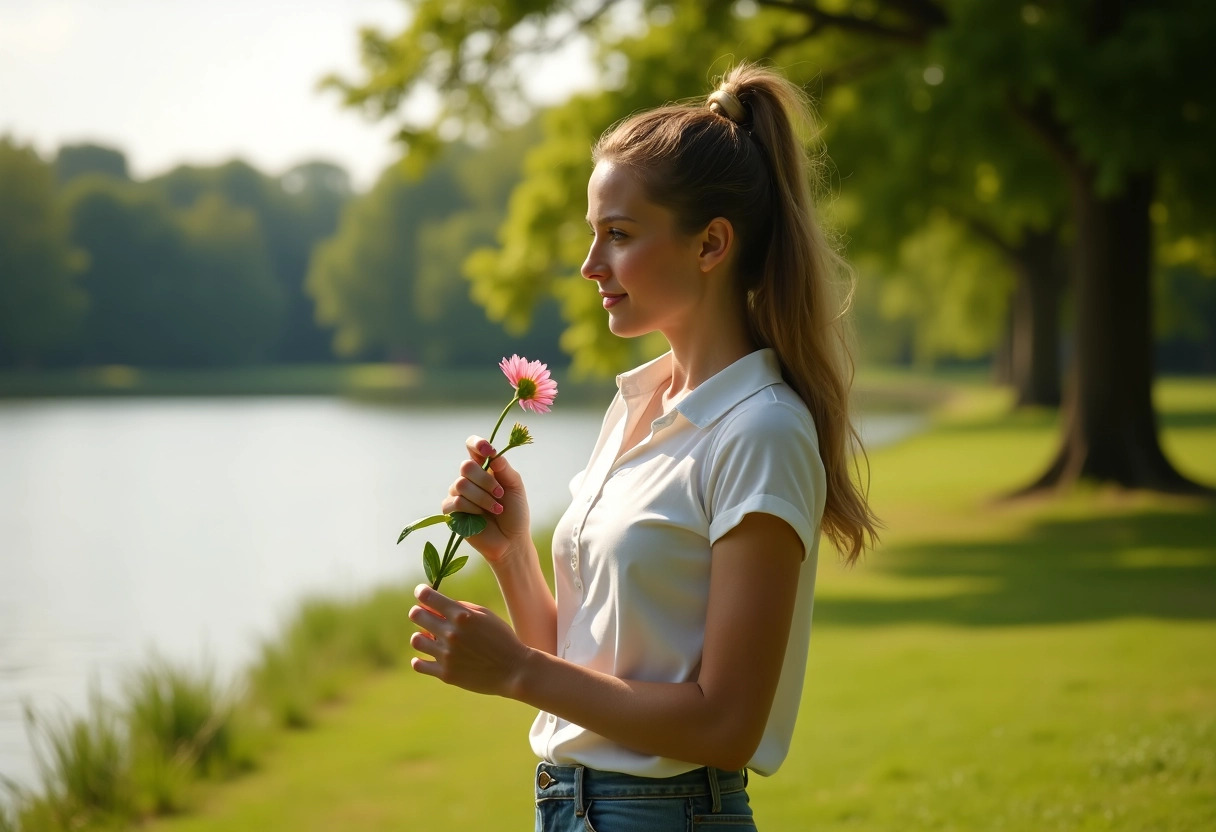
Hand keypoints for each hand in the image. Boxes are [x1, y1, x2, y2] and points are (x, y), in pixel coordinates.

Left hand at [409, 585, 529, 695]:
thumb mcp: (485, 615)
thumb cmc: (501, 638)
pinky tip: (427, 657)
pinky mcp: (446, 674)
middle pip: (416, 616)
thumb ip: (460, 607)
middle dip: (419, 612)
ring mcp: (447, 655)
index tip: (422, 593)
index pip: (428, 596)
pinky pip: (419, 665)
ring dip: (421, 637)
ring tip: (430, 639)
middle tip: (424, 616)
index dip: (422, 592)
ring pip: (416, 640)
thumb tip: (434, 603)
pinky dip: (420, 660)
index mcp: (461, 615)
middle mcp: (451, 634)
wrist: (514, 670)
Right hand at [441, 435, 530, 563]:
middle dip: (486, 481)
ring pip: (461, 485)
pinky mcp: (452, 512)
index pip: (472, 447)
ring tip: (496, 509)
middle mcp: (468, 479)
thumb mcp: (515, 487)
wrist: (512, 540)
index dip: (477, 444)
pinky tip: (482, 518)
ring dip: (483, 498)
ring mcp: (457, 494)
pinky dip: (474, 509)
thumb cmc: (515, 512)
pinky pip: (457, 502)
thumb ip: (505, 469)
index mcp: (484, 468)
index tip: (489, 451)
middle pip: (466, 466)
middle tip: (499, 493)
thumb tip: (493, 454)